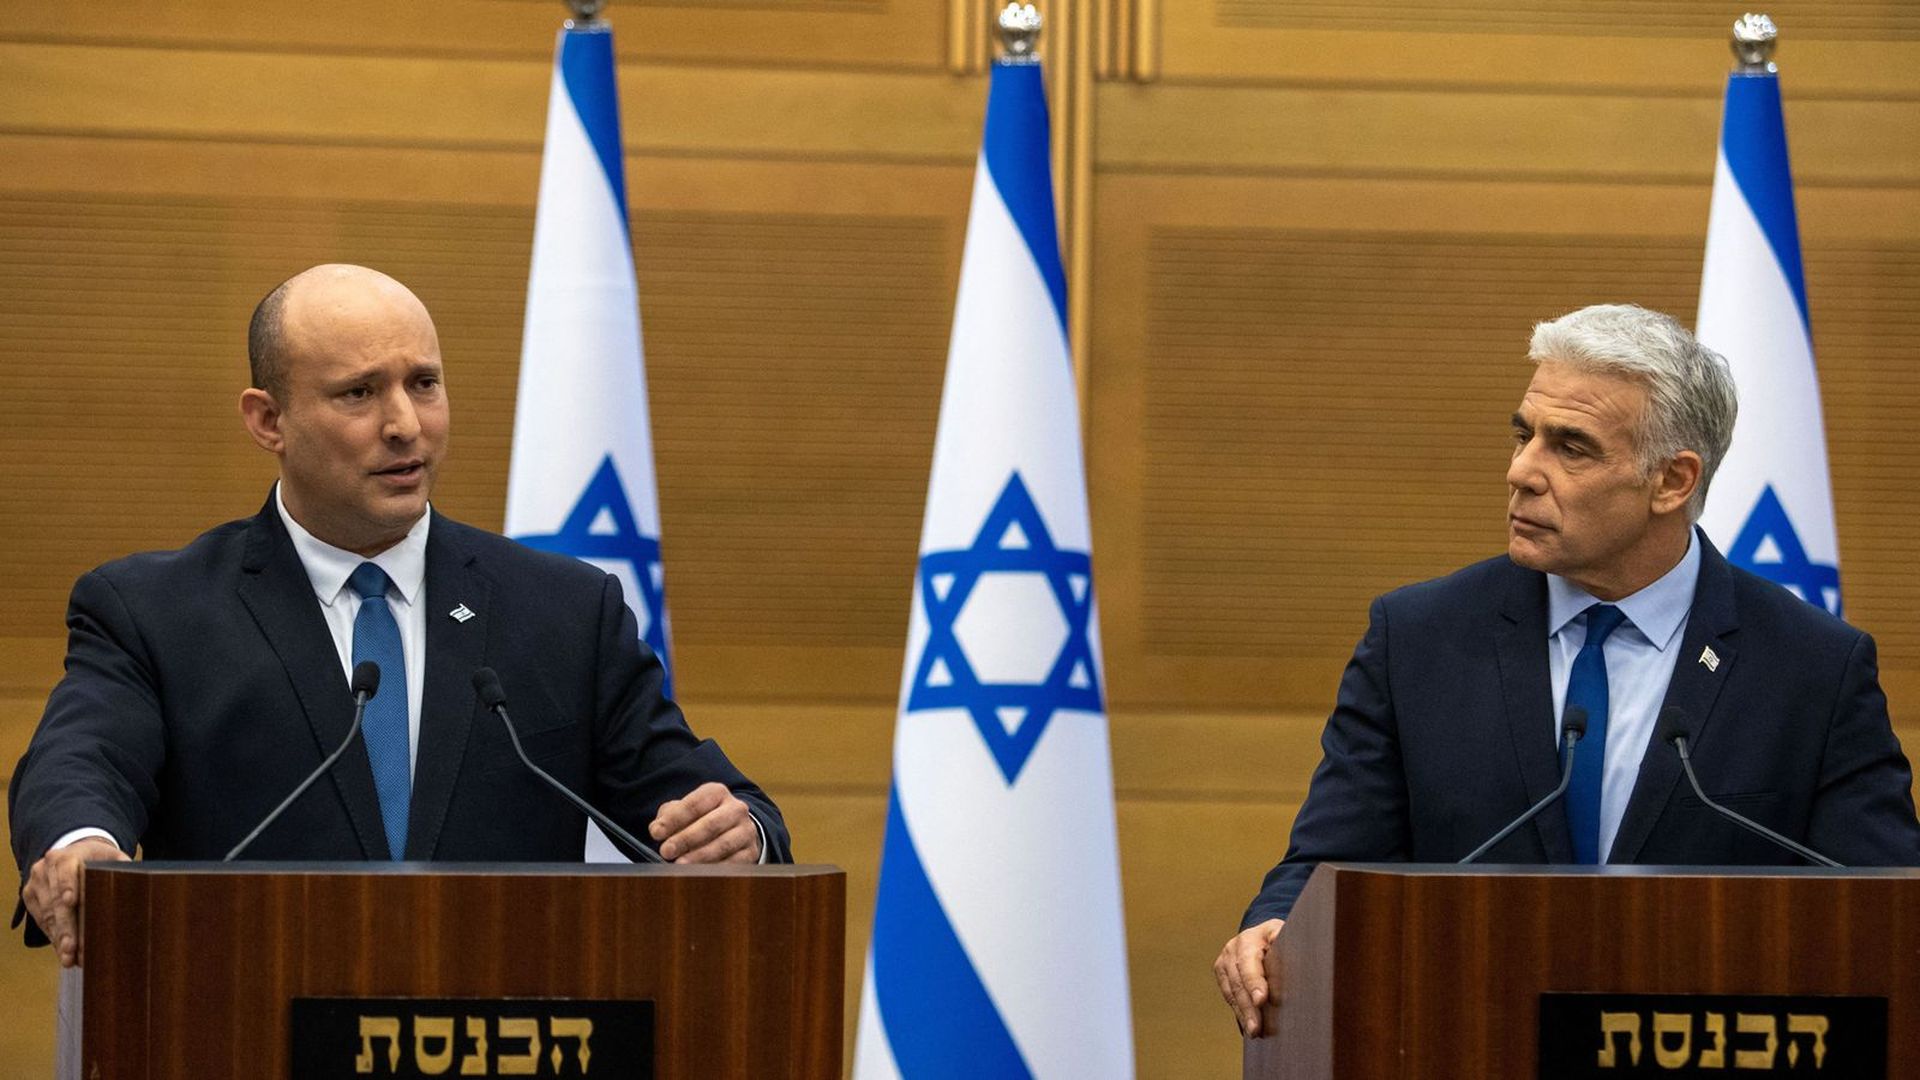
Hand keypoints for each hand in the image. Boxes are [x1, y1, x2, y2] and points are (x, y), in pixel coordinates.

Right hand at [21, 837, 128, 967]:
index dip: (68, 886)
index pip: (66, 870)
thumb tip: (137, 884)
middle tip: (72, 948)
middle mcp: (46, 868)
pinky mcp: (30, 896)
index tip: (71, 901)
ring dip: (59, 938)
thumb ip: (122, 868)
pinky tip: (63, 951)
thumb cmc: (99, 859)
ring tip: (69, 957)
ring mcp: (35, 883)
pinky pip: (40, 920)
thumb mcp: (113, 857)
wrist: (75, 853)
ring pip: (47, 914)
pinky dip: (53, 936)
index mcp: (67, 856)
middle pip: (55, 900)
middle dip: (65, 926)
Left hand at [647, 782, 759, 863]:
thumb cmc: (702, 819)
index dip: (673, 819)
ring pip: (723, 844)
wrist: (735, 829)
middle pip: (710, 824)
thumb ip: (668, 816)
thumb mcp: (685, 811)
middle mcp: (736, 809)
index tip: (656, 833)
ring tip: (680, 865)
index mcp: (717, 793)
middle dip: (686, 839)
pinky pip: (734, 862)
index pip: (694, 804)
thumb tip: (657, 828)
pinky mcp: (751, 852)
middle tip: (666, 851)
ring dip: (699, 856)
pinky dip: (715, 869)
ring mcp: (746, 831)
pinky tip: (699, 874)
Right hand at [1214, 918, 1283, 1037]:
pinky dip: (1240, 1012)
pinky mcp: (1222, 974)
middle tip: (1256, 1027)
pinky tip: (1248, 1025)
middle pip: (1239, 982)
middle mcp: (1232, 949)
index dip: (1254, 982)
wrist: (1261, 936)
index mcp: (1249, 938)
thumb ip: (1286, 943)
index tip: (1261, 1000)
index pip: (1249, 962)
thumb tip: (1297, 947)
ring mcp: (1224, 962)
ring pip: (1232, 992)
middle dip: (1248, 1007)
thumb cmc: (1280, 938)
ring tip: (1254, 1031)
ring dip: (1243, 1013)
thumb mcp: (1285, 934)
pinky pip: (1230, 997)